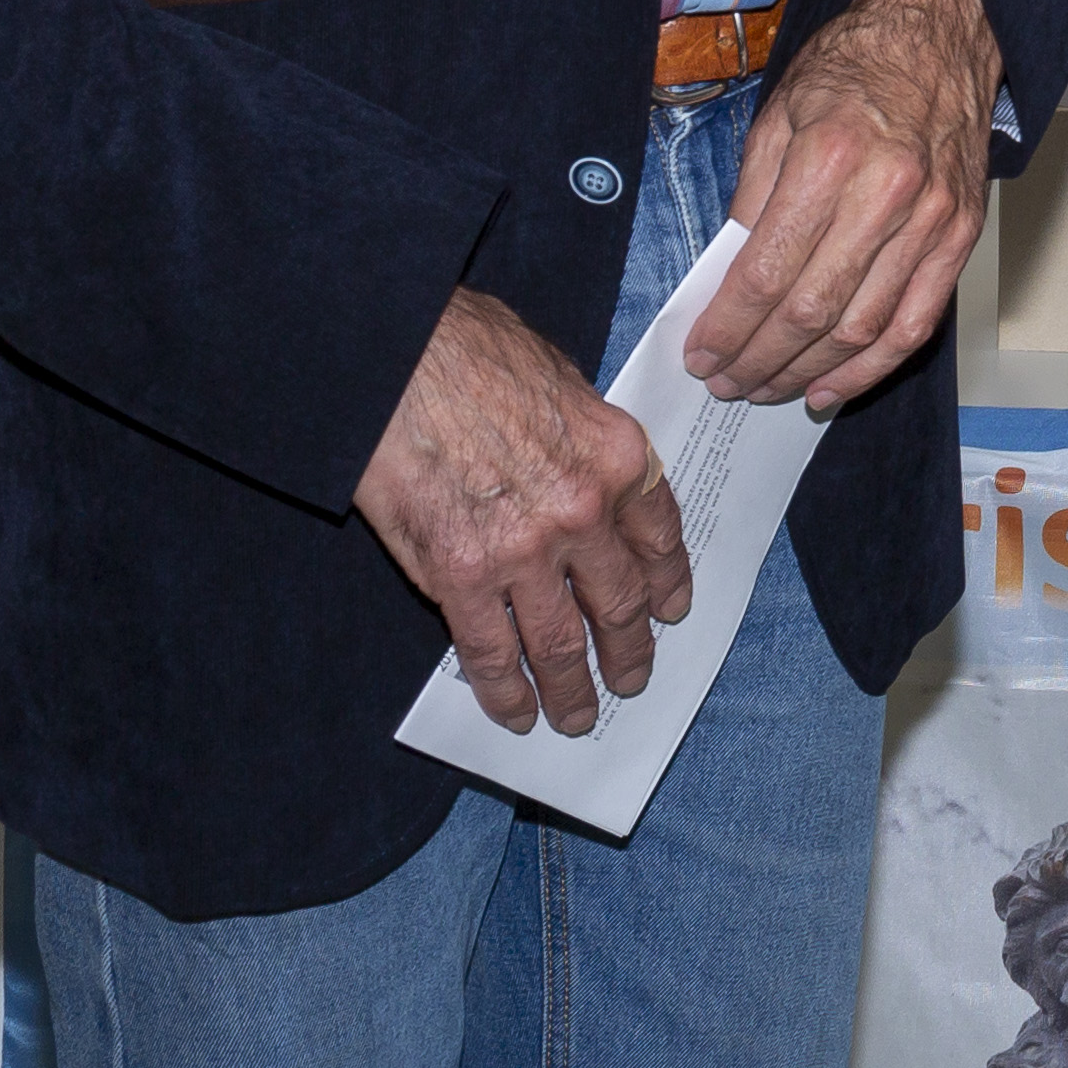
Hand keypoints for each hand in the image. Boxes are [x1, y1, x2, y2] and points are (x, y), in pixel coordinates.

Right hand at [355, 287, 692, 732]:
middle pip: (620, 602)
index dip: (667, 583)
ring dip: (573, 688)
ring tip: (578, 717)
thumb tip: (588, 484)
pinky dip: (505, 690)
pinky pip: (492, 650)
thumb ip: (586, 444)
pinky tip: (514, 713)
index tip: (670, 610)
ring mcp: (526, 549)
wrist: (397, 352)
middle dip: (628, 651)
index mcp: (621, 459)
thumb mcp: (563, 382)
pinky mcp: (462, 574)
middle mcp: (586, 511)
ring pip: (561, 641)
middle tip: (631, 680)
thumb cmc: (472, 350)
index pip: (661, 538)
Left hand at [695, 0, 1003, 409]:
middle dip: (759, 359)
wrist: (941, 37)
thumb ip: (752, 198)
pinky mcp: (961, 237)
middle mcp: (887, 195)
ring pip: (862, 328)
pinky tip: (832, 388)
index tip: (700, 354)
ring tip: (767, 388)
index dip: (728, 327)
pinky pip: (917, 322)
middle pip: (812, 311)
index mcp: (831, 158)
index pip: (768, 272)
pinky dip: (872, 368)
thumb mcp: (779, 114)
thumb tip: (727, 278)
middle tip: (725, 382)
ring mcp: (933, 221)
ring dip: (807, 373)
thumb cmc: (853, 69)